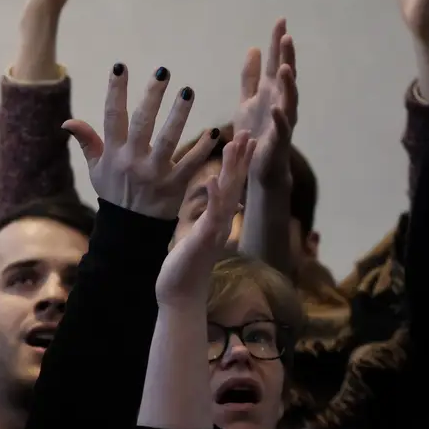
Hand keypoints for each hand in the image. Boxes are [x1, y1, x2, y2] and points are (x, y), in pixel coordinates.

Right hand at [64, 65, 220, 219]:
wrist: (130, 230)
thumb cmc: (114, 193)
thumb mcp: (96, 169)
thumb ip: (87, 142)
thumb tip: (68, 122)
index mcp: (113, 154)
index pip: (112, 116)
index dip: (115, 91)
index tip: (120, 67)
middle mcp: (132, 161)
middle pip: (141, 123)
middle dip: (151, 96)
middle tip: (163, 72)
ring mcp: (154, 173)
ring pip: (168, 139)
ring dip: (179, 115)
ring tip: (188, 91)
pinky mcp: (174, 185)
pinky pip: (190, 164)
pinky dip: (203, 149)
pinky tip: (214, 131)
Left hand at [157, 132, 254, 306]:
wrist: (180, 296)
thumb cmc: (183, 269)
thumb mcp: (195, 238)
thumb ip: (203, 222)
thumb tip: (207, 212)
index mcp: (217, 220)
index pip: (231, 186)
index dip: (239, 163)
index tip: (244, 140)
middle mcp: (221, 223)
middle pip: (235, 185)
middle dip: (241, 158)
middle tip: (248, 132)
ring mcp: (215, 231)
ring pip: (227, 194)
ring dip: (231, 168)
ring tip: (234, 143)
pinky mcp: (204, 240)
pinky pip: (211, 214)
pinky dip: (213, 196)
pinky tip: (211, 178)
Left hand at [231, 21, 298, 185]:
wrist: (257, 165)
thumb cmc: (255, 132)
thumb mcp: (248, 101)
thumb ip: (250, 77)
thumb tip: (254, 48)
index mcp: (271, 92)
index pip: (276, 62)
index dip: (277, 43)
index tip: (280, 20)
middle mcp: (280, 102)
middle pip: (286, 76)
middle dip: (287, 57)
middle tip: (287, 36)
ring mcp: (282, 121)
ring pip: (289, 99)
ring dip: (289, 84)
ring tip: (286, 67)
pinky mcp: (278, 140)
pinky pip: (281, 128)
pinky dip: (280, 117)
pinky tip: (276, 107)